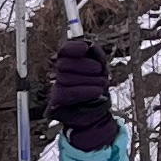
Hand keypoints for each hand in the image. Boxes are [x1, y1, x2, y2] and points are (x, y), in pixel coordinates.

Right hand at [47, 36, 117, 152]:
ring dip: (88, 80)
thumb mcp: (101, 68)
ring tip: (103, 83)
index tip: (85, 48)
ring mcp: (56, 86)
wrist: (96, 112)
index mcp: (69, 60)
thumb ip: (96, 55)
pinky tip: (97, 91)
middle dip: (84, 65)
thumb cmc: (98, 87)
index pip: (64, 50)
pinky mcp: (57, 101)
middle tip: (99, 70)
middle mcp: (59, 72)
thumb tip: (89, 47)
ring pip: (65, 78)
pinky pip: (67, 92)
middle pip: (63, 64)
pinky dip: (85, 91)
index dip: (72, 48)